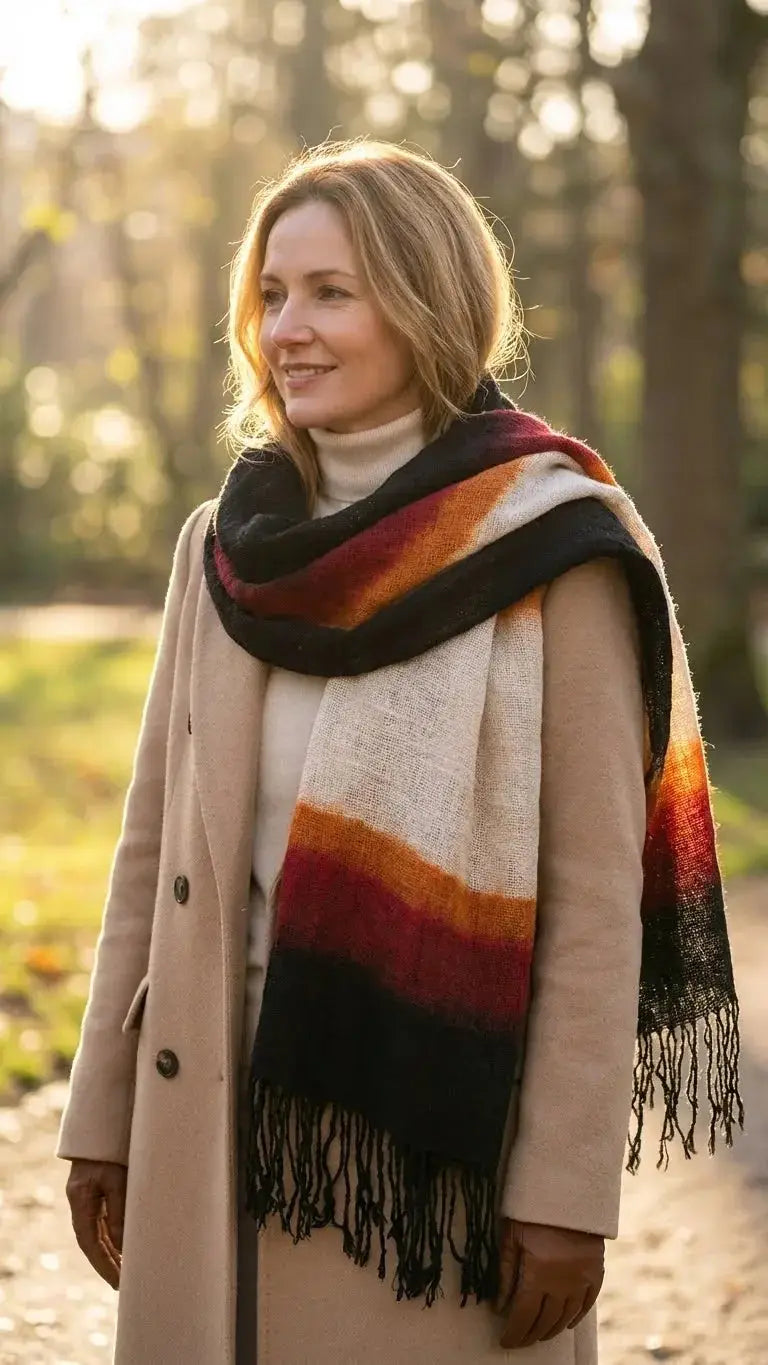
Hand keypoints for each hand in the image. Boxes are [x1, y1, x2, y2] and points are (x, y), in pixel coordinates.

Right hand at [66, 1159, 126, 1290]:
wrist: (103, 1126)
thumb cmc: (111, 1150)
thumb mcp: (117, 1180)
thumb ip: (120, 1212)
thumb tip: (124, 1246)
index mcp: (81, 1201)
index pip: (90, 1243)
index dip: (102, 1264)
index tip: (116, 1282)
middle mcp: (82, 1203)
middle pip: (93, 1241)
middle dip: (107, 1263)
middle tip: (123, 1284)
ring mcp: (89, 1198)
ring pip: (99, 1233)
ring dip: (112, 1251)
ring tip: (127, 1271)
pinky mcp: (99, 1192)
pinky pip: (104, 1220)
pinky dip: (114, 1236)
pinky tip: (124, 1247)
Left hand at [494, 1218, 603, 1348]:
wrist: (569, 1190)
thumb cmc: (532, 1211)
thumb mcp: (511, 1238)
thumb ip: (505, 1274)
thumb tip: (499, 1308)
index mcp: (537, 1275)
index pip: (523, 1317)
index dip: (513, 1334)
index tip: (505, 1342)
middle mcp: (561, 1283)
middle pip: (544, 1322)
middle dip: (530, 1335)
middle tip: (520, 1339)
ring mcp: (581, 1280)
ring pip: (565, 1317)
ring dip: (551, 1329)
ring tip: (539, 1333)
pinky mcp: (596, 1273)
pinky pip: (587, 1305)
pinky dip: (575, 1318)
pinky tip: (566, 1323)